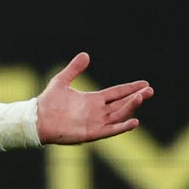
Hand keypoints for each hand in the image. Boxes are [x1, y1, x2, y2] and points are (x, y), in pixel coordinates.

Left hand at [37, 52, 152, 144]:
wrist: (37, 119)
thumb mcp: (62, 81)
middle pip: (122, 103)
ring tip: (141, 97)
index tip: (144, 83)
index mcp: (93, 100)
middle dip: (136, 97)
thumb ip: (74, 69)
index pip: (116, 93)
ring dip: (131, 107)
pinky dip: (122, 126)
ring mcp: (96, 123)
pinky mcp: (92, 133)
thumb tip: (85, 54)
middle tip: (150, 90)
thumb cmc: (48, 102)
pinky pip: (111, 130)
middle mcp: (97, 112)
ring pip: (119, 115)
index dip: (130, 88)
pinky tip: (134, 121)